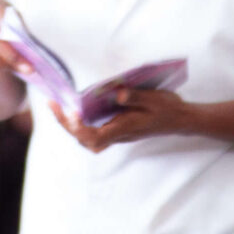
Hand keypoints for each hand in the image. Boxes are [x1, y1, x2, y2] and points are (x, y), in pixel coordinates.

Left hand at [49, 86, 191, 153]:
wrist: (180, 120)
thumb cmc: (168, 109)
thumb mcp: (154, 98)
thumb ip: (135, 96)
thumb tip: (116, 93)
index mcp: (125, 128)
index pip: (95, 137)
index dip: (79, 128)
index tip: (70, 112)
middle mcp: (118, 135)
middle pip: (85, 140)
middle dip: (66, 124)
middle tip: (53, 104)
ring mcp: (117, 134)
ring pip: (88, 139)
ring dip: (71, 126)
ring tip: (59, 107)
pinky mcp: (118, 130)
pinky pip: (94, 133)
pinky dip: (81, 125)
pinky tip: (76, 110)